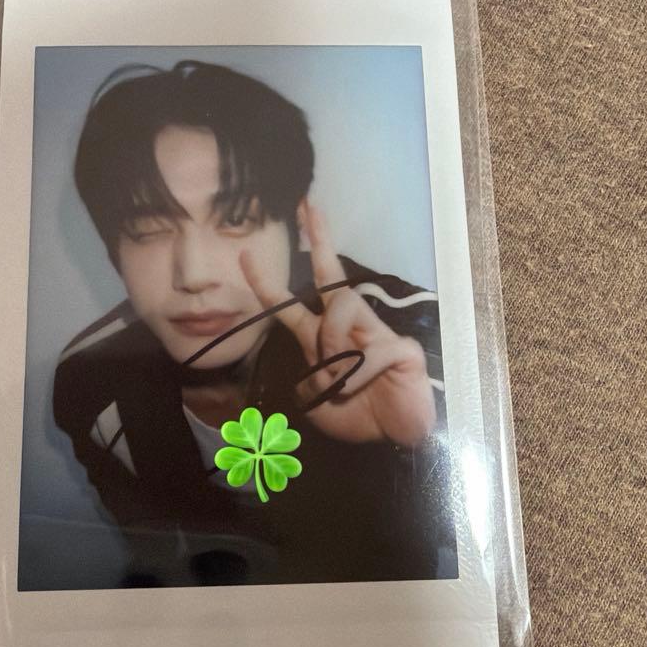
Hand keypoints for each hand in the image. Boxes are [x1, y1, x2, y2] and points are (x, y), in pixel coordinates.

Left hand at [240, 201, 436, 447]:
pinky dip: (355, 377)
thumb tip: (317, 364)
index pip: (291, 305)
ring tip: (338, 380)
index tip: (245, 256)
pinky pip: (367, 351)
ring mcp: (377, 333)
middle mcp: (349, 327)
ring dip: (331, 346)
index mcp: (324, 339)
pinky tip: (363, 388)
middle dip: (319, 239)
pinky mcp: (401, 348)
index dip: (267, 283)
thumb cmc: (359, 417)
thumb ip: (308, 381)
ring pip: (341, 308)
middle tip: (308, 207)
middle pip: (331, 277)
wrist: (397, 439)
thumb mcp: (318, 403)